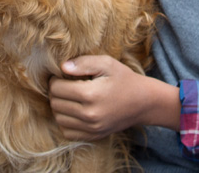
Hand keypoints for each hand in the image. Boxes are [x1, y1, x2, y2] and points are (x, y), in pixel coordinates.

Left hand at [49, 55, 179, 140]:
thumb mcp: (107, 63)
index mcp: (90, 94)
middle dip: (55, 92)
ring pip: (59, 119)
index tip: (61, 75)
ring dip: (59, 107)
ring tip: (69, 97)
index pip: (56, 88)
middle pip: (55, 104)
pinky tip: (74, 111)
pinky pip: (68, 132)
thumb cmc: (124, 79)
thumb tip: (62, 67)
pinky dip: (66, 122)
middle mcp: (89, 114)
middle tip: (64, 85)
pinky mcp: (94, 136)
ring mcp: (92, 128)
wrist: (143, 103)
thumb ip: (83, 63)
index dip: (55, 79)